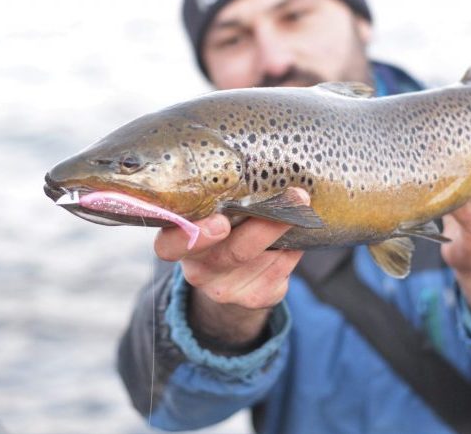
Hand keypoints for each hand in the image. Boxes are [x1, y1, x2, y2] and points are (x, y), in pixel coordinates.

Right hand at [154, 188, 308, 348]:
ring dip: (285, 228)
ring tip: (300, 202)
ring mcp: (226, 290)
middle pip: (232, 253)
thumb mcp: (208, 217)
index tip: (220, 221)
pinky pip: (280, 270)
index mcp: (179, 246)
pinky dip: (292, 249)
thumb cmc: (220, 232)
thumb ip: (219, 201)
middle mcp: (199, 272)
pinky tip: (295, 235)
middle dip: (263, 227)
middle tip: (289, 200)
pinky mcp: (255, 299)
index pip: (169, 246)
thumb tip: (258, 172)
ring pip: (262, 260)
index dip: (193, 236)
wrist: (231, 280)